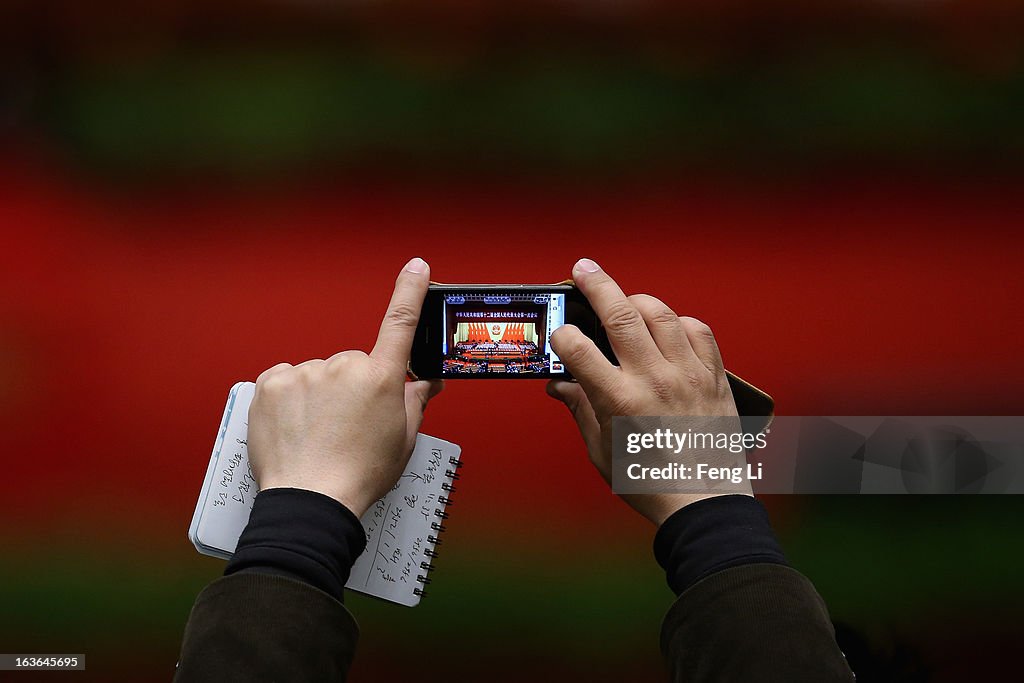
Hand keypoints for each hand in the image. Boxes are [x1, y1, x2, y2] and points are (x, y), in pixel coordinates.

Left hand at [247, 257, 442, 517]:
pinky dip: (290, 396)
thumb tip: (425, 380)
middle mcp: (344, 367)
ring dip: (318, 394)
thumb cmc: (359, 475)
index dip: (410, 291)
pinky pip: (286, 378)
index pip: (400, 324)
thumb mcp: (402, 440)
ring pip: (318, 374)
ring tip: (318, 432)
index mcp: (382, 379)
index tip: (416, 267)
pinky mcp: (272, 383)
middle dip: (352, 386)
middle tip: (348, 424)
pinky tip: (295, 424)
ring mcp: (305, 373)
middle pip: (352, 364)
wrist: (309, 500)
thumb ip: (414, 402)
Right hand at [546, 258, 747, 525]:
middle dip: (597, 285)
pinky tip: (667, 329)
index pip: (579, 348)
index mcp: (620, 401)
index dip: (562, 335)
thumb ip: (581, 409)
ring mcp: (688, 374)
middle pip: (621, 314)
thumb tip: (560, 385)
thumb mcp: (603, 450)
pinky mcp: (714, 376)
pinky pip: (697, 331)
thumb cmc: (650, 482)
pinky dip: (678, 323)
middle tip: (583, 268)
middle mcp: (654, 380)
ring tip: (625, 300)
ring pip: (660, 314)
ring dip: (637, 300)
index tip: (559, 334)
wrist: (704, 502)